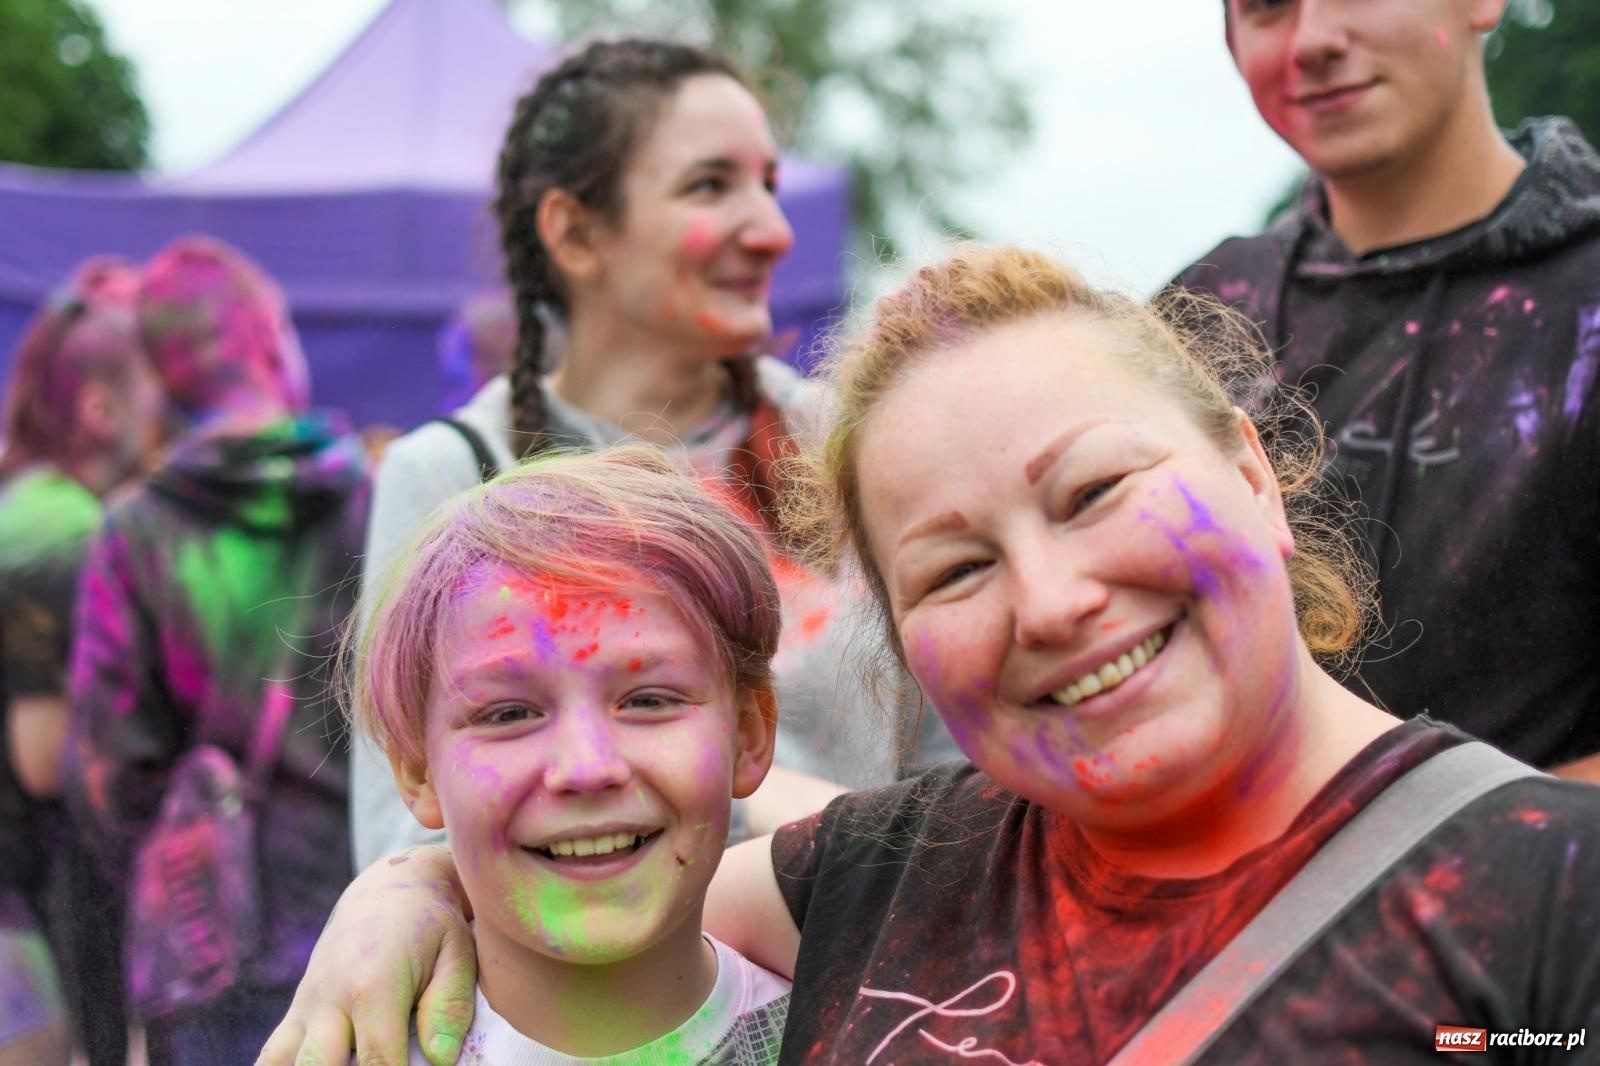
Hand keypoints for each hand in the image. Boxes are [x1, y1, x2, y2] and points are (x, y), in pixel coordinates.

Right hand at [256, 846, 477, 1065]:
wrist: (389, 890)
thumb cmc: (432, 927)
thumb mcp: (457, 955)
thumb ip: (449, 1007)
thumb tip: (439, 1059)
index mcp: (374, 984)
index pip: (377, 1061)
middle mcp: (330, 997)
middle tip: (382, 1065)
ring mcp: (307, 1005)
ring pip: (285, 1063)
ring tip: (347, 1062)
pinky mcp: (296, 1011)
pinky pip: (270, 1055)